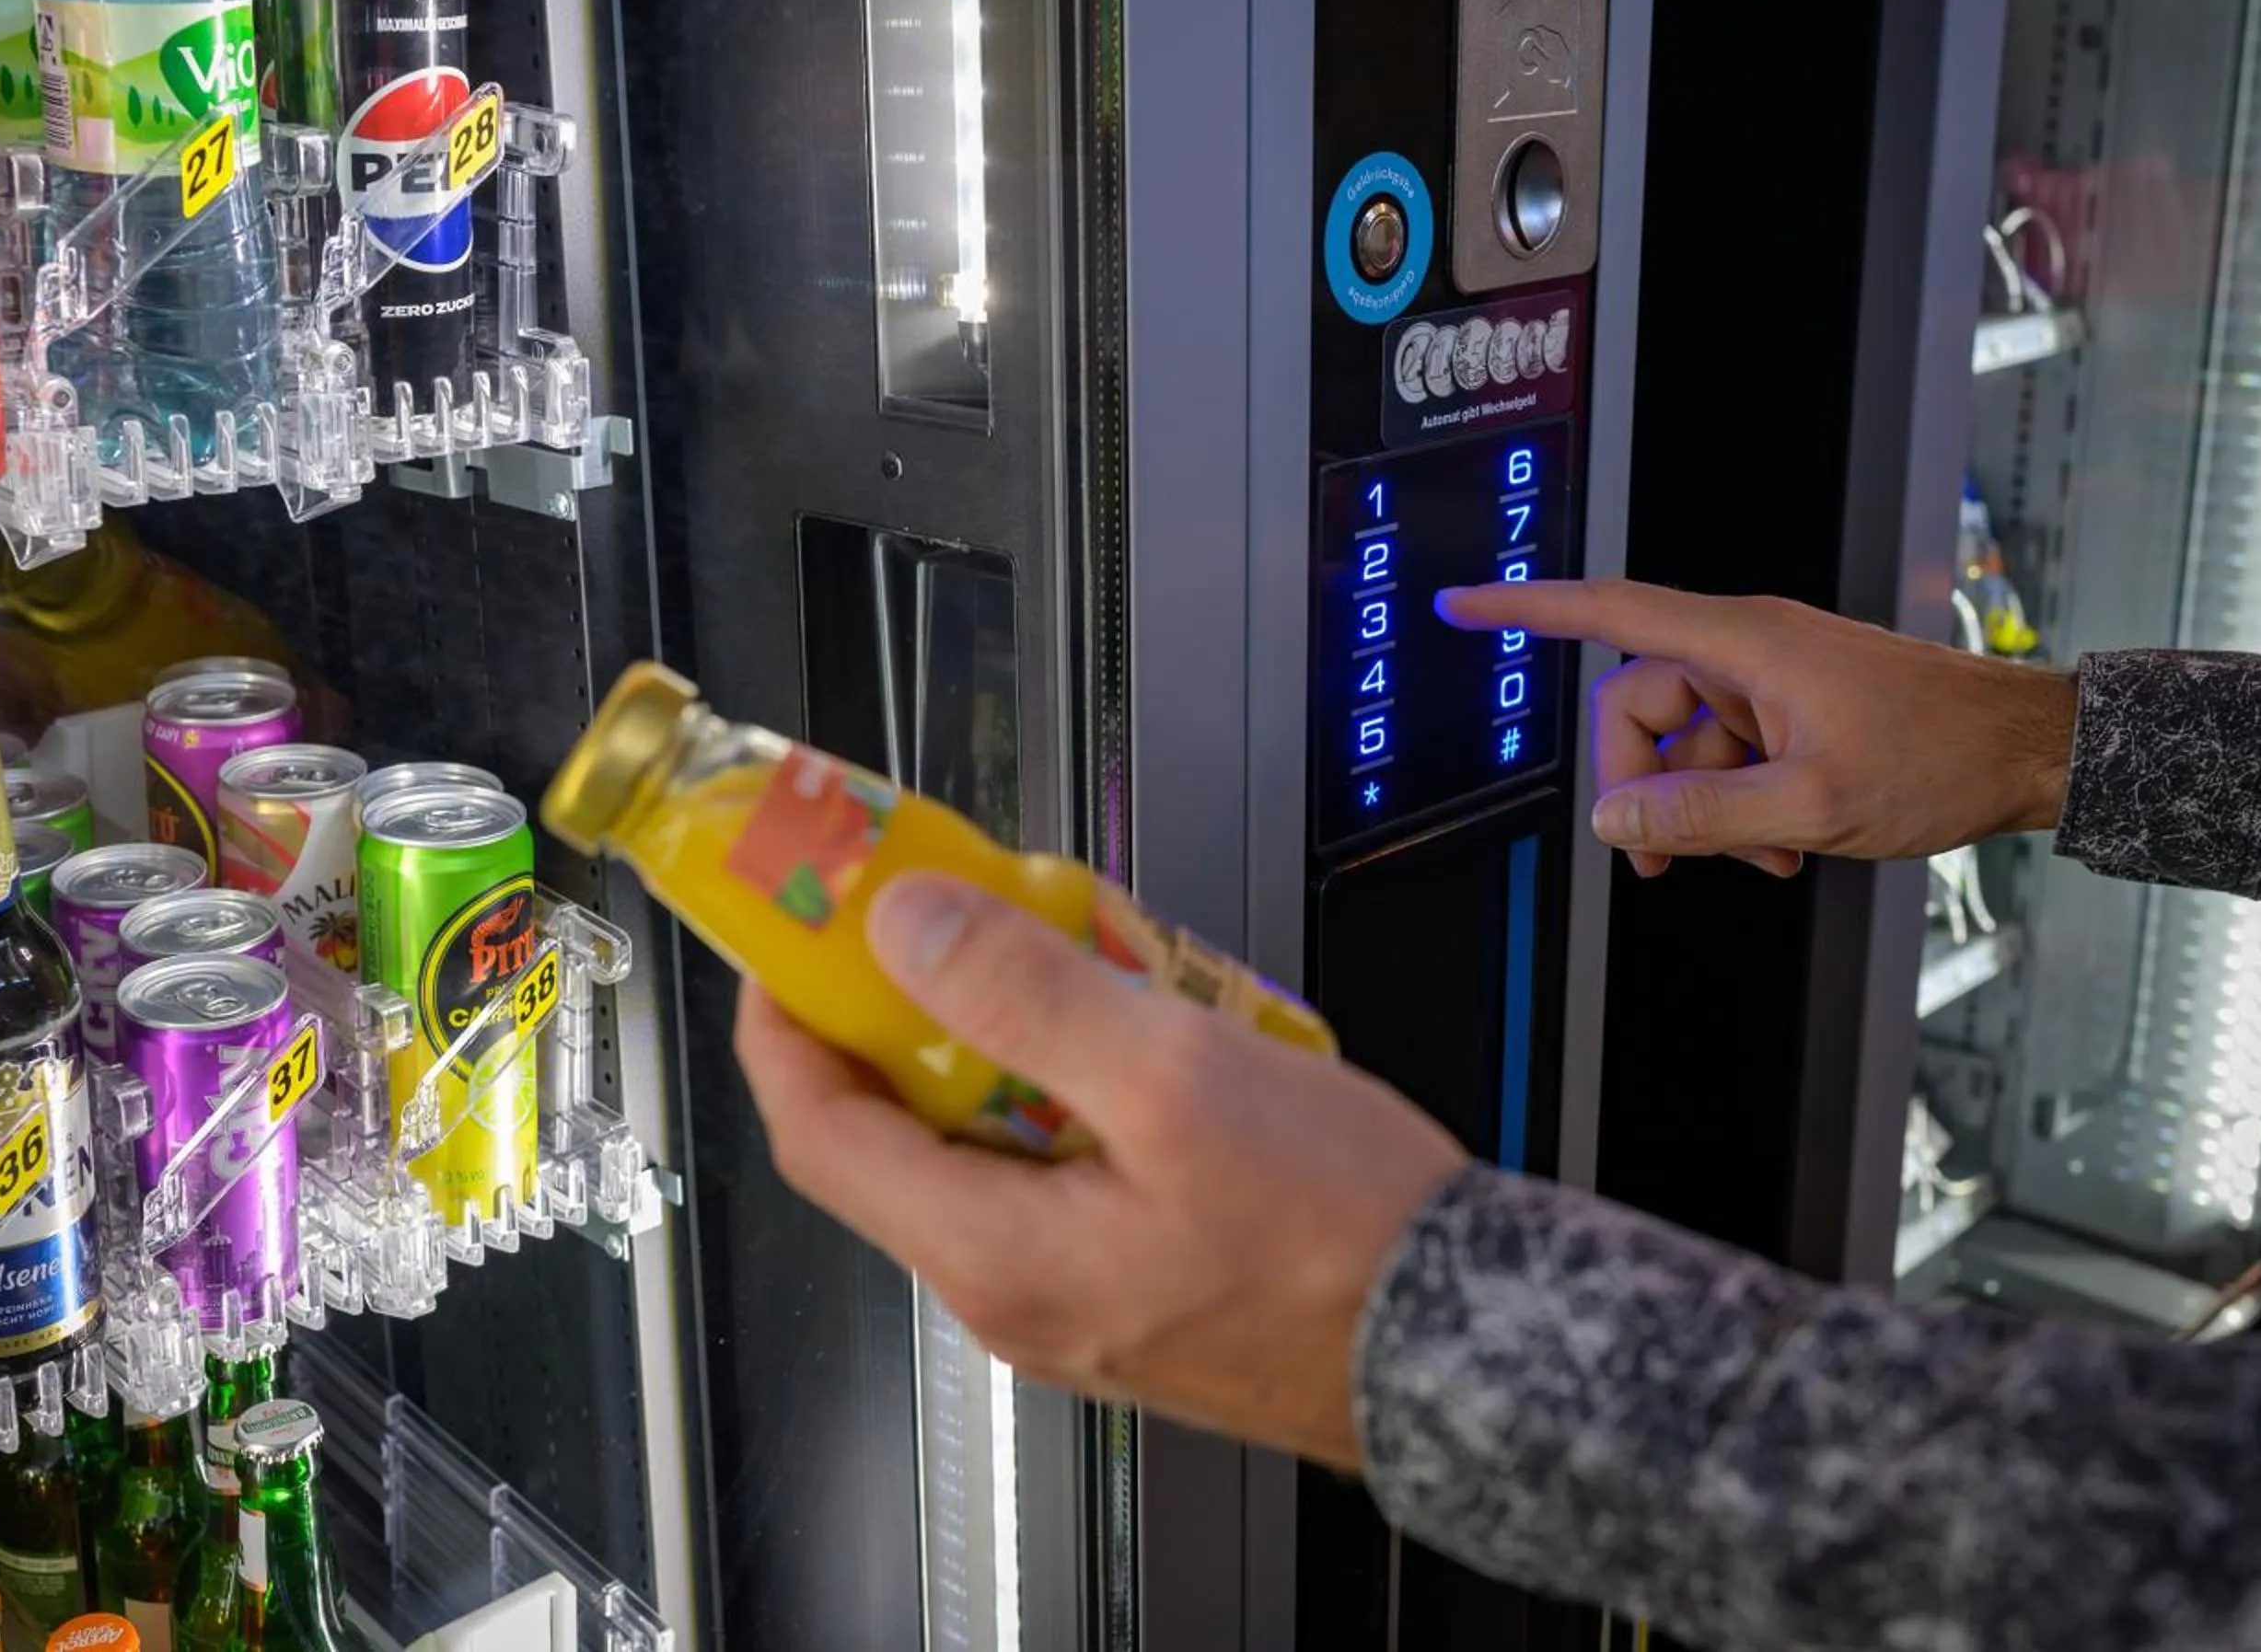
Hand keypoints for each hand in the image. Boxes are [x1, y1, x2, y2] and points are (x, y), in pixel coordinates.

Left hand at [733, 873, 1467, 1470]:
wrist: (1472, 1347)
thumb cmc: (1344, 1238)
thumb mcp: (1174, 1076)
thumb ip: (1025, 994)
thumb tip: (907, 926)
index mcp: (992, 1255)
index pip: (815, 1130)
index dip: (788, 1018)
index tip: (793, 932)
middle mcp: (1012, 1294)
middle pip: (894, 1136)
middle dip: (906, 1011)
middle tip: (940, 912)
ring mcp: (1072, 1298)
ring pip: (982, 1147)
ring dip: (1000, 1044)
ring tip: (1062, 955)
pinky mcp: (1133, 1285)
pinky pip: (1055, 1173)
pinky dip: (1067, 1092)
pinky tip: (1135, 1035)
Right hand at [1436, 578, 2077, 876]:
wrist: (2030, 751)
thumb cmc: (1942, 759)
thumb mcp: (1809, 807)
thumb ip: (1702, 814)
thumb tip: (1619, 820)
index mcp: (1744, 645)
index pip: (1608, 613)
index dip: (1527, 610)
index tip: (1465, 606)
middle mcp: (1751, 646)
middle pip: (1639, 704)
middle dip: (1640, 783)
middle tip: (1660, 855)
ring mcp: (1776, 675)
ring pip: (1688, 738)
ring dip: (1703, 805)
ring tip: (1757, 858)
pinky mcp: (1799, 701)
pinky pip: (1733, 748)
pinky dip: (1740, 800)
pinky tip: (1780, 846)